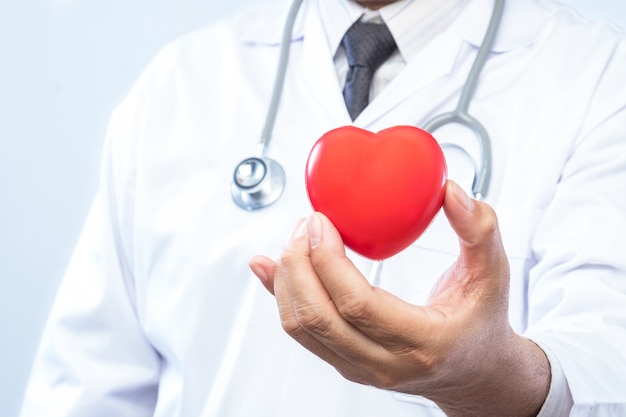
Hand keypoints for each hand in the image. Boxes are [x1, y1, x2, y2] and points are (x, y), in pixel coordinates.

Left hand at [249, 181, 549, 416]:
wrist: (474, 372)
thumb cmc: (482, 324)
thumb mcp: (493, 274)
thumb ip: (478, 230)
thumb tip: (451, 192)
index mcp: (421, 342)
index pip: (357, 305)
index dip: (328, 260)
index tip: (321, 222)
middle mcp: (384, 362)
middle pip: (318, 317)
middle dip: (299, 264)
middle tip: (306, 224)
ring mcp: (359, 367)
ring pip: (301, 327)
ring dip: (287, 277)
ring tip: (297, 239)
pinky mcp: (343, 361)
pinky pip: (300, 331)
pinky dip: (278, 295)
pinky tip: (268, 268)